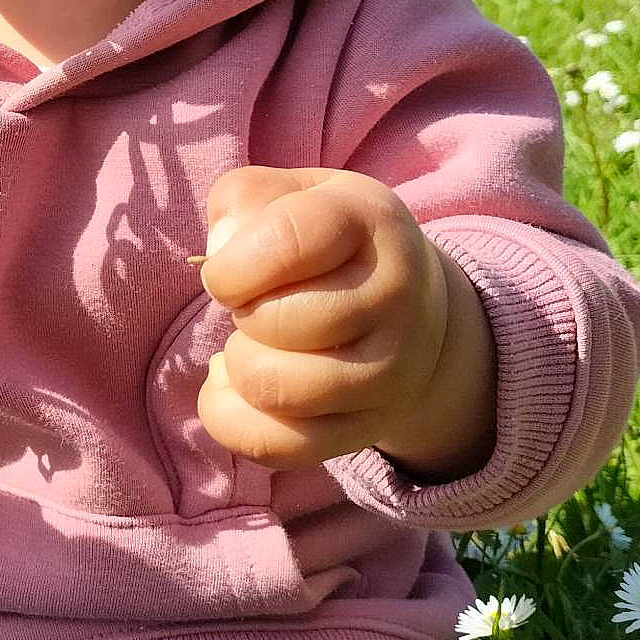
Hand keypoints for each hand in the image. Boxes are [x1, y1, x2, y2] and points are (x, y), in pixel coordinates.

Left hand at [196, 165, 461, 471]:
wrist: (419, 313)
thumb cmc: (334, 243)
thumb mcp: (298, 193)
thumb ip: (245, 198)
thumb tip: (220, 253)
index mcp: (372, 221)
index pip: (284, 241)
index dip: (231, 263)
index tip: (226, 271)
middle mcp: (394, 297)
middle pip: (273, 323)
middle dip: (240, 312)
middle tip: (257, 303)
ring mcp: (389, 372)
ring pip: (274, 390)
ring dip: (239, 365)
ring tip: (255, 343)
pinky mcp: (366, 429)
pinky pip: (277, 447)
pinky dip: (232, 419)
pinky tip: (234, 387)